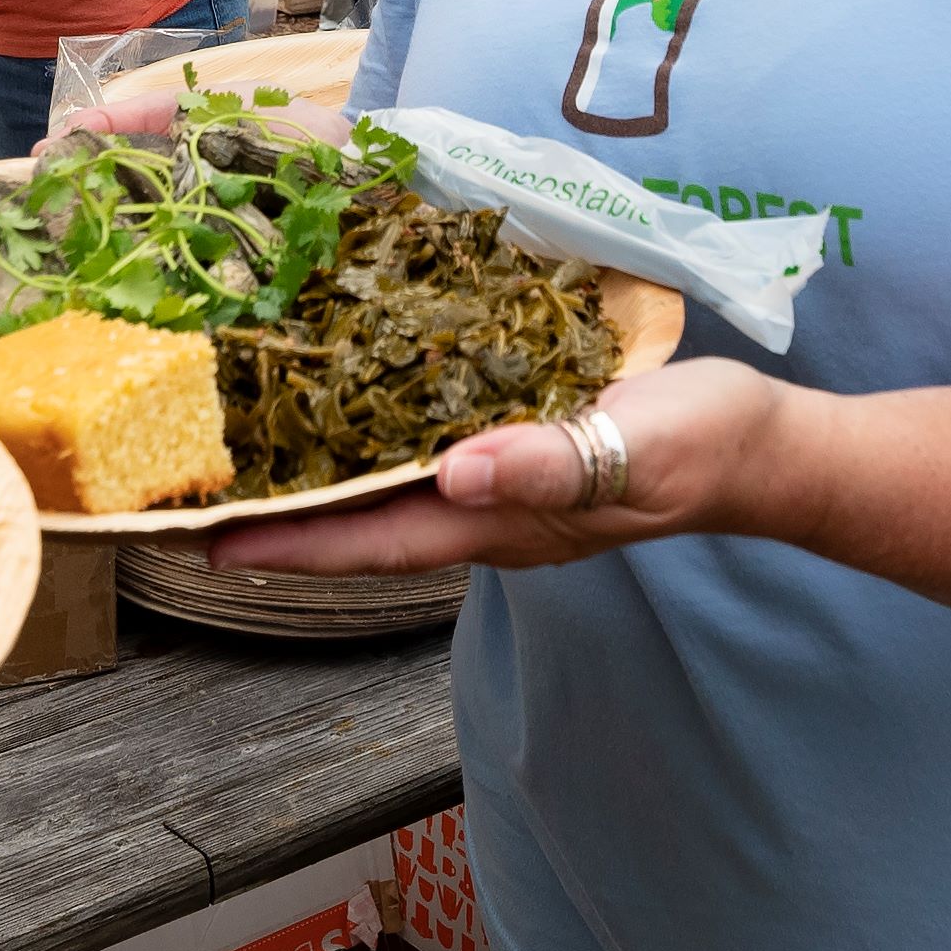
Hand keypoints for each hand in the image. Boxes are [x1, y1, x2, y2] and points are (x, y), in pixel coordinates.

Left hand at [205, 359, 783, 575]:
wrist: (766, 445)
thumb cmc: (703, 447)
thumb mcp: (633, 449)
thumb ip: (549, 465)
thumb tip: (459, 475)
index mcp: (500, 521)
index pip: (372, 542)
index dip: (288, 546)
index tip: (205, 544)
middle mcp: (482, 511)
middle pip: (358, 523)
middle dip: (273, 517)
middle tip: (184, 497)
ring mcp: (497, 484)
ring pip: (382, 488)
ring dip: (310, 478)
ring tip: (234, 451)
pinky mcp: (515, 445)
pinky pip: (421, 448)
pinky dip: (366, 434)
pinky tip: (337, 404)